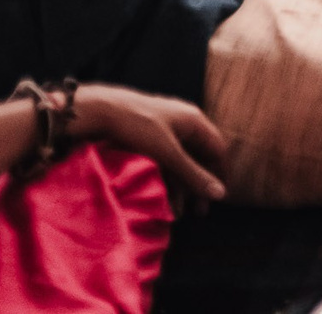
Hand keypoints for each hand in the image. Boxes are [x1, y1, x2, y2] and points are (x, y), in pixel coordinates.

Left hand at [71, 83, 228, 205]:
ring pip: (180, 162)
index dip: (220, 174)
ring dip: (180, 186)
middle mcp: (184, 124)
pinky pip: (164, 160)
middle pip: (199, 158)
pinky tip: (161, 196)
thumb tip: (220, 194)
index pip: (217, 150)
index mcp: (195, 122)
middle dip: (198, 185)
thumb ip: (193, 174)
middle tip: (199, 211)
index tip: (218, 198)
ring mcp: (165, 130)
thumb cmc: (138, 127)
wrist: (100, 110)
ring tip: (176, 211)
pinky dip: (165, 178)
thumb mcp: (167, 153)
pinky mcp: (147, 137)